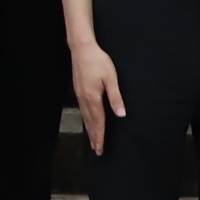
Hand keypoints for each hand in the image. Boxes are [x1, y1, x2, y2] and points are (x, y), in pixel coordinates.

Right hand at [71, 40, 124, 157]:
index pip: (98, 121)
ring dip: (89, 130)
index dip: (100, 135)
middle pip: (90, 122)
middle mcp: (84, 99)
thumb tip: (121, 114)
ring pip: (85, 117)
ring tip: (92, 140)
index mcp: (93, 98)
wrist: (82, 49)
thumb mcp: (111, 78)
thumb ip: (115, 97)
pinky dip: (85, 120)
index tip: (100, 148)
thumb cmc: (98, 62)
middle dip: (94, 137)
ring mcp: (79, 95)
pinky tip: (87, 121)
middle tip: (97, 150)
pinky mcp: (78, 90)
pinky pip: (82, 110)